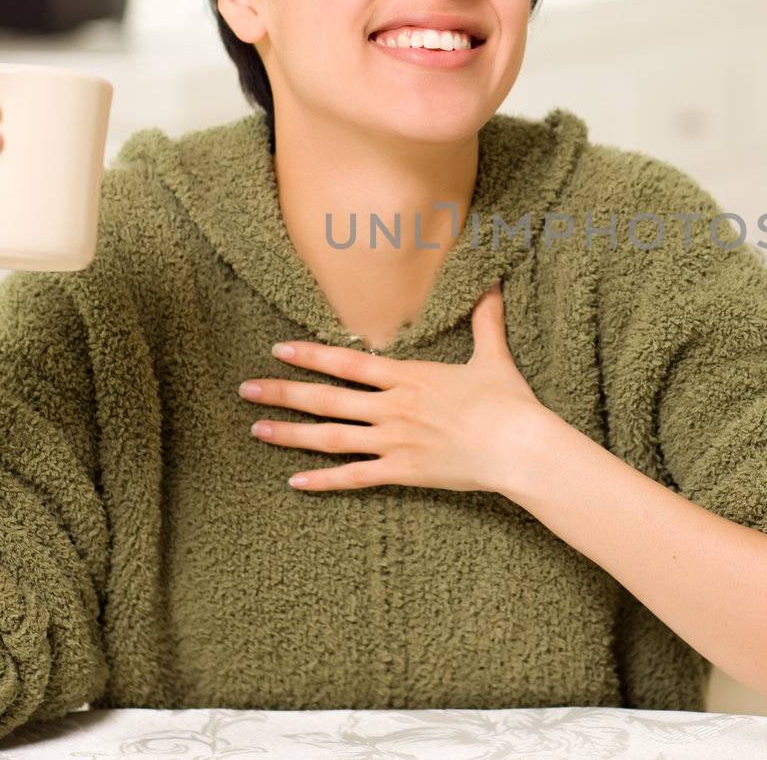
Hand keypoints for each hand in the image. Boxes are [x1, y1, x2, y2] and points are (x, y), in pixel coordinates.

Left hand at [239, 282, 558, 493]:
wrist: (520, 447)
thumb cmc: (508, 403)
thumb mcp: (493, 356)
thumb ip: (485, 320)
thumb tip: (493, 283)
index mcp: (410, 377)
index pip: (348, 363)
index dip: (311, 355)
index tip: (279, 349)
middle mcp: (393, 408)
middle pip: (326, 399)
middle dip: (283, 392)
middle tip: (246, 389)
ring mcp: (395, 442)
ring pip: (331, 438)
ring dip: (290, 434)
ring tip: (256, 430)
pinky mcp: (403, 472)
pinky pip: (355, 478)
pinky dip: (323, 482)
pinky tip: (294, 483)